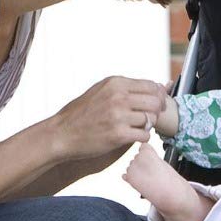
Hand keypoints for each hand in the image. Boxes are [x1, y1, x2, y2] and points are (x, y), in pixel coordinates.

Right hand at [51, 76, 167, 160]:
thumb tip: (158, 86)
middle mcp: (118, 97)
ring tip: (138, 127)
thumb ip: (126, 88)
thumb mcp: (101, 90)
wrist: (62, 133)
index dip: (159, 96)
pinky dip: (142, 137)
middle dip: (156, 111)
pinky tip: (133, 136)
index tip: (158, 103)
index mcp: (115, 83)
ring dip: (148, 125)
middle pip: (155, 102)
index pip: (151, 85)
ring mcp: (119, 116)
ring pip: (151, 119)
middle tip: (151, 118)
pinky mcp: (118, 134)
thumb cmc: (81, 113)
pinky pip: (144, 135)